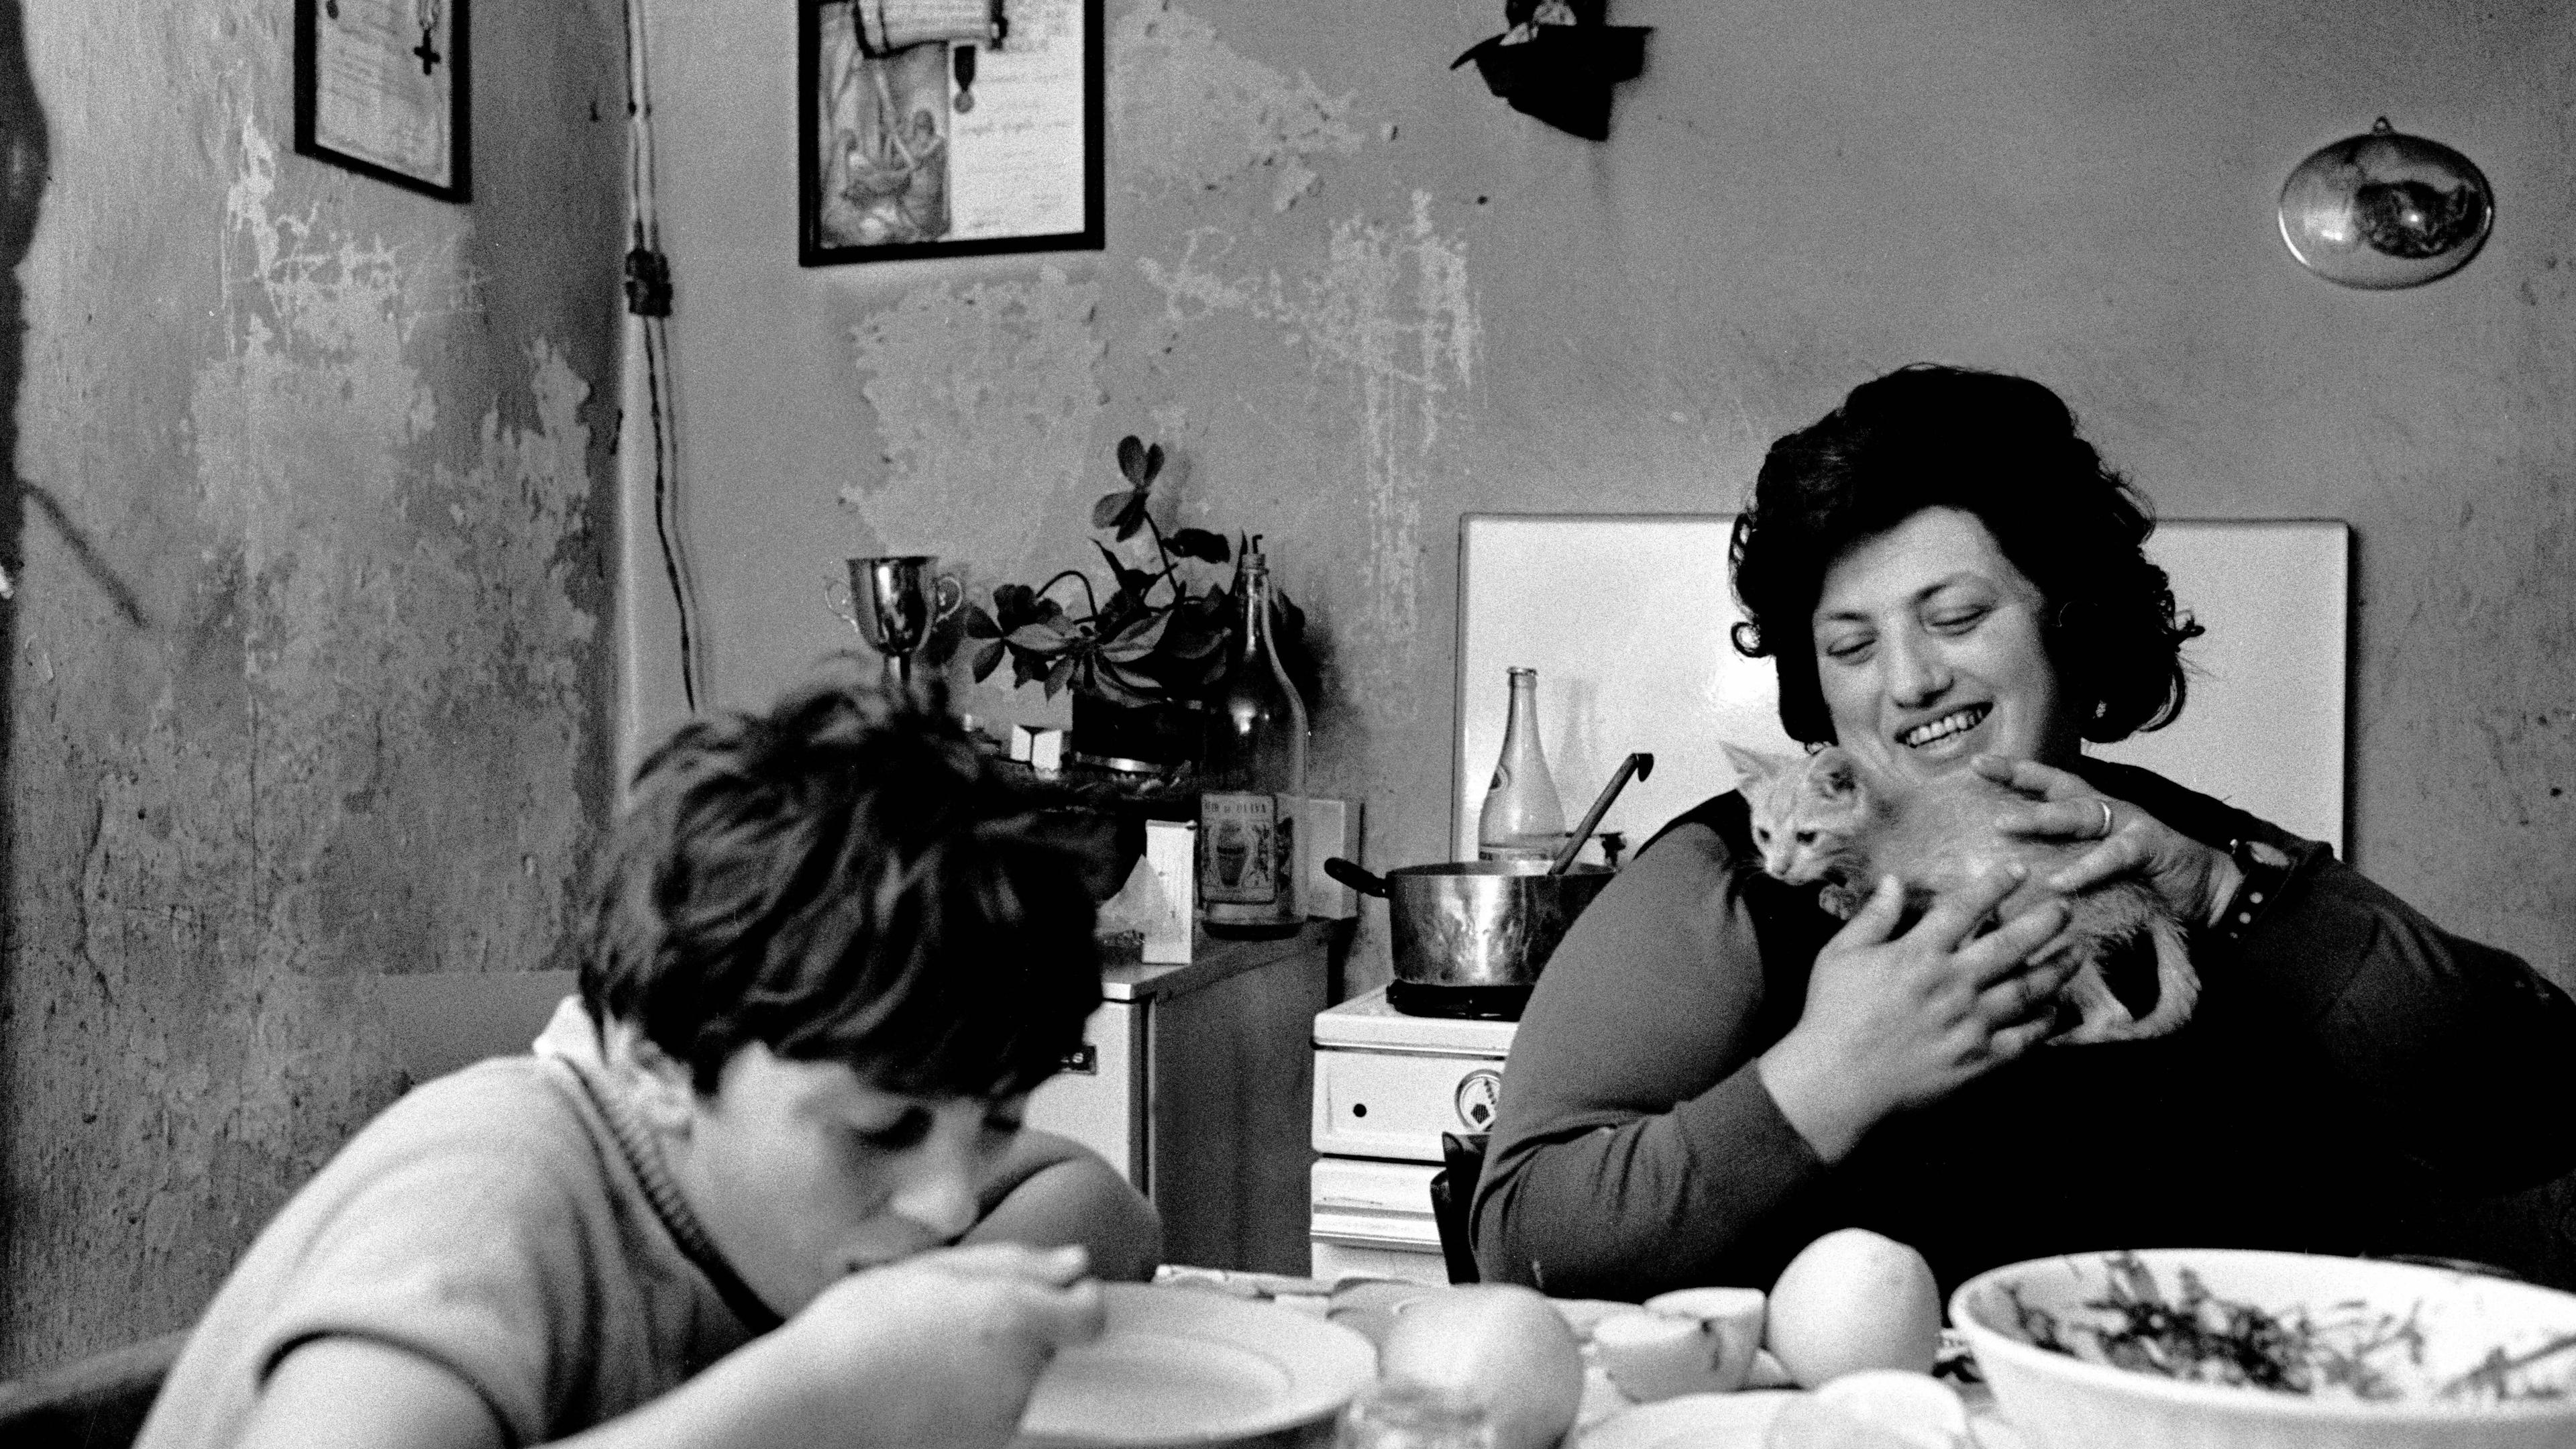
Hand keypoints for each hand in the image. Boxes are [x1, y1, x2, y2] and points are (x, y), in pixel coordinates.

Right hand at [749, 1243, 1104, 1448]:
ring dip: (990, 1363)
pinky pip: (993, 1410)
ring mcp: (1001, 1416)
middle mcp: (1018, 1372)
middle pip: (1049, 1344)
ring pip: (1019, 1378)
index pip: (1091, 1316)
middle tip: (956, 1319)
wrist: (810, 1404)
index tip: (1057, 1292)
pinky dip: (971, 1397)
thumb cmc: (858, 1329)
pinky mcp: (982, 1446)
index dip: (1079, 1300)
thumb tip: (1076, 1263)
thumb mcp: (933, 1269)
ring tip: (929, 1353)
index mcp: (1012, 1316)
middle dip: (1019, 1328)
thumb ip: (1016, 1263)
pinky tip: (925, 1385)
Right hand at [1757, 865, 2073, 1162]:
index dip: (1995, 884)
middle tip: (2066, 906)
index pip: (1965, 908)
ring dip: (2057, 968)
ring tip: (2077, 952)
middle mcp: (1952, 984)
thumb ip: (1873, 917)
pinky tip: (2056, 1009)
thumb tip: (1895, 881)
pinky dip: (2046, 1022)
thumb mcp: (1839, 956)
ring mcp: (1970, 1024)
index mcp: (1917, 954)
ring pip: (2029, 989)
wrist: (1835, 1085)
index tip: (2018, 870)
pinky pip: (2025, 1037)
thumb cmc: (1831, 1017)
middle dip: (2044, 921)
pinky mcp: (1978, 1060)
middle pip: (2012, 944)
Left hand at [1969, 755, 2241, 928]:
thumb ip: (2062, 860)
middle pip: (2058, 785)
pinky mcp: (2151, 846)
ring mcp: (2130, 824)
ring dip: (2041, 818)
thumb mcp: (2095, 866)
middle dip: (2018, 774)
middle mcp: (2108, 809)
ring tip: (2003, 825)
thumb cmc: (2144, 879)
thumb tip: (2012, 871)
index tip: (1976, 761)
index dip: (2014, 771)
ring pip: (2080, 813)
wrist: (2206, 891)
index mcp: (2092, 811)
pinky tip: (2059, 881)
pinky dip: (2085, 867)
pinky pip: (2113, 855)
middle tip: (1980, 766)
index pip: (2047, 784)